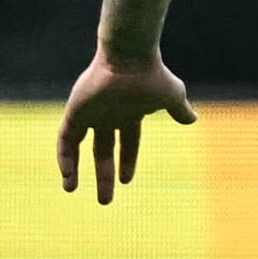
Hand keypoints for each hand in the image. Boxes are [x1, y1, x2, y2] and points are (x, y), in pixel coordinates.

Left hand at [57, 51, 195, 204]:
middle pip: (103, 150)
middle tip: (105, 200)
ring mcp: (90, 113)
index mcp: (129, 113)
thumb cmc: (151, 75)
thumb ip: (180, 110)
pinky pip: (65, 139)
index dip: (127, 161)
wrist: (129, 58)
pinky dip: (64, 157)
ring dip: (74, 169)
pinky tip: (67, 174)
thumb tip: (193, 120)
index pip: (127, 142)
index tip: (126, 181)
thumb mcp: (172, 96)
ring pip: (78, 147)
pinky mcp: (75, 111)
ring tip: (71, 190)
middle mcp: (108, 115)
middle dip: (104, 175)